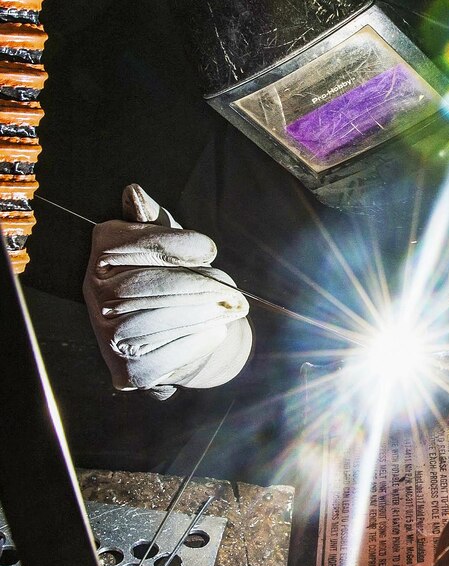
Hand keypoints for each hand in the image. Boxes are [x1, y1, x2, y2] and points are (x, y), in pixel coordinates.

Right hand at [83, 185, 251, 398]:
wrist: (176, 336)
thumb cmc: (173, 277)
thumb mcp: (169, 245)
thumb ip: (155, 221)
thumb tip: (134, 194)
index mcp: (105, 250)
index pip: (145, 243)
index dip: (182, 246)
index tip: (210, 252)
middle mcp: (96, 293)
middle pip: (153, 284)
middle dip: (203, 287)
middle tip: (236, 294)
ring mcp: (107, 335)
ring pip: (162, 320)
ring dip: (205, 315)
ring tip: (231, 310)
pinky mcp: (128, 371)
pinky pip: (169, 353)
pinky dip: (198, 342)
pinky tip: (213, 332)